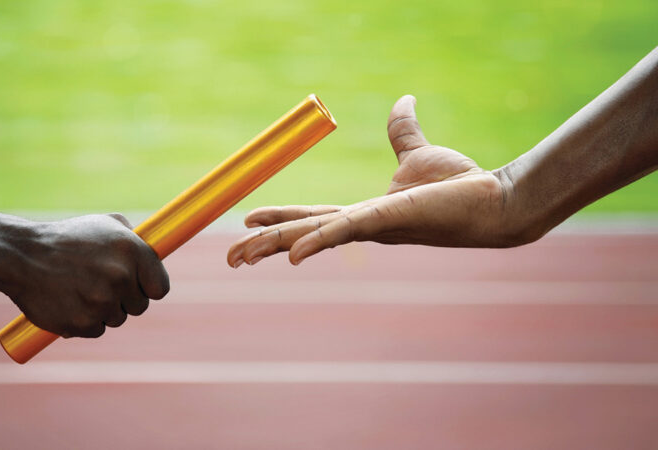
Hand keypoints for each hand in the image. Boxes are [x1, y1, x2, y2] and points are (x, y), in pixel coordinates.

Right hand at [0, 213, 169, 337]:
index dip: (149, 288)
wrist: (20, 255)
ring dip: (103, 310)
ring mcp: (101, 302)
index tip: (140, 287)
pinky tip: (69, 302)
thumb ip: (132, 238)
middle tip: (101, 285)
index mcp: (132, 251)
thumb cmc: (66, 238)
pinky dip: (84, 322)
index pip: (160, 287)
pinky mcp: (82, 324)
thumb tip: (154, 252)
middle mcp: (121, 277)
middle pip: (140, 307)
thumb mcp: (103, 224)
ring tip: (80, 289)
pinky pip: (95, 330)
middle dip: (125, 300)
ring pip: (116, 319)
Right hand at [227, 95, 518, 267]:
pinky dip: (317, 242)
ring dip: (275, 247)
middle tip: (230, 258)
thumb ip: (403, 131)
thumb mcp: (419, 154)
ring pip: (313, 236)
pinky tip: (291, 255)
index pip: (313, 217)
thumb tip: (404, 101)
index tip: (248, 222)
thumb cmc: (460, 184)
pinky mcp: (388, 219)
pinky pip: (345, 230)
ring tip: (240, 258)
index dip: (280, 220)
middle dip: (264, 246)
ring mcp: (373, 227)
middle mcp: (363, 227)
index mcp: (365, 214)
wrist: (494, 199)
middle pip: (302, 234)